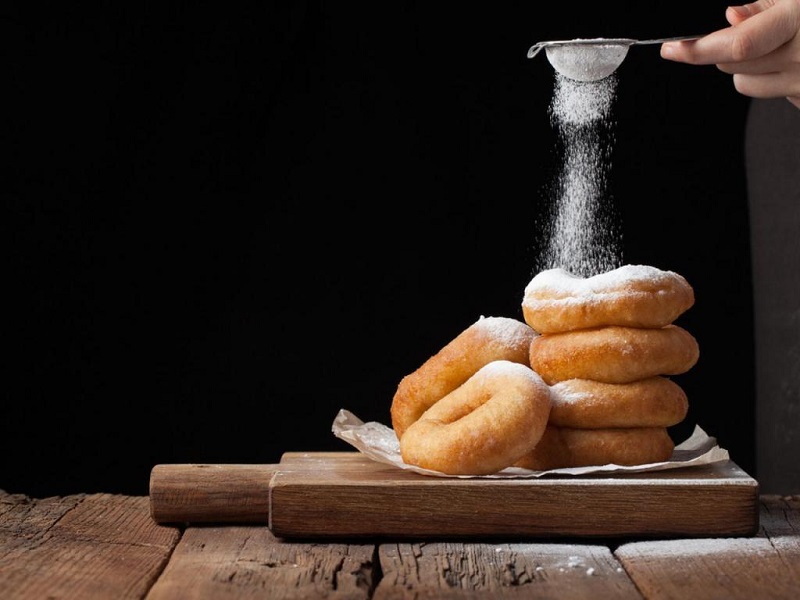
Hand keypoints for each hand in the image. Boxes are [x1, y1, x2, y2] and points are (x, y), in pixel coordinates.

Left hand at [661, 0, 799, 108]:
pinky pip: (772, 93)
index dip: (699, 49)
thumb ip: (766, 6)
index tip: (671, 49)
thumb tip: (732, 17)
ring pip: (746, 84)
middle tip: (747, 28)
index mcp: (798, 22)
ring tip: (775, 43)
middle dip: (726, 49)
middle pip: (732, 66)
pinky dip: (774, 77)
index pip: (737, 44)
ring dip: (747, 67)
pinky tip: (794, 59)